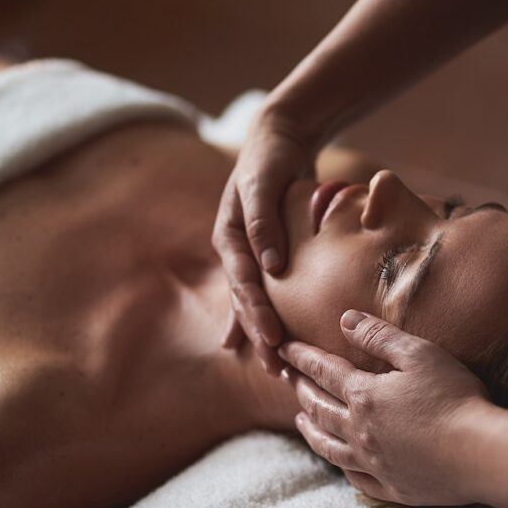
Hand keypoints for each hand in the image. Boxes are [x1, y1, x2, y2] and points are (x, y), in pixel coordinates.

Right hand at [212, 110, 315, 372]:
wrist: (278, 139)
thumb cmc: (271, 159)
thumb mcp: (265, 182)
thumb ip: (264, 221)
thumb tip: (271, 267)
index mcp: (229, 235)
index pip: (243, 283)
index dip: (256, 313)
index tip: (274, 339)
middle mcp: (234, 249)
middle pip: (244, 300)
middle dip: (259, 334)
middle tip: (277, 367)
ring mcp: (248, 253)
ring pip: (251, 301)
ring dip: (260, 332)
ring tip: (275, 367)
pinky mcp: (264, 253)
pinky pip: (261, 290)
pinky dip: (259, 315)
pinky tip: (257, 344)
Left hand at [279, 310, 490, 505]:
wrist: (480, 453)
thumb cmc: (454, 397)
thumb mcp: (419, 354)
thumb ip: (380, 336)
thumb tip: (345, 319)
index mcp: (364, 396)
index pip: (323, 370)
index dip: (301, 357)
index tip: (282, 349)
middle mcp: (359, 431)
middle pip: (319, 408)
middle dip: (300, 389)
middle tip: (286, 378)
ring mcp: (373, 463)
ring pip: (329, 447)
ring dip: (310, 431)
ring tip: (300, 421)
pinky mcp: (391, 486)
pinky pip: (356, 480)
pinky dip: (343, 468)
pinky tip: (341, 463)